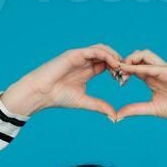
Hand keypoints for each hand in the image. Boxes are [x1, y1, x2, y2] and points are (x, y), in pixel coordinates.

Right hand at [1, 45, 121, 119]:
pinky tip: (113, 64)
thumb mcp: (84, 101)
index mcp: (88, 70)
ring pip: (103, 49)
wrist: (41, 93)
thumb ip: (99, 106)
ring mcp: (80, 56)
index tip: (123, 81)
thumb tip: (114, 116)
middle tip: (125, 74)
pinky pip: (94, 50)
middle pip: (107, 55)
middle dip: (118, 63)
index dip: (117, 71)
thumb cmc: (58, 96)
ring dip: (114, 57)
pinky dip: (106, 55)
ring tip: (121, 68)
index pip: (107, 65)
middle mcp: (85, 61)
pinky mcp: (75, 54)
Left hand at [114, 49, 166, 146]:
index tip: (116, 80)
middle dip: (124, 62)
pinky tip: (130, 72)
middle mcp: (157, 70)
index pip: (134, 66)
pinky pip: (153, 66)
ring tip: (121, 71)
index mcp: (152, 77)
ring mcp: (164, 69)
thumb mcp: (151, 109)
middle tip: (117, 75)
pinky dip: (139, 68)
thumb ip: (135, 109)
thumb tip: (118, 115)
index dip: (123, 70)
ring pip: (144, 54)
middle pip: (137, 56)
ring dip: (130, 60)